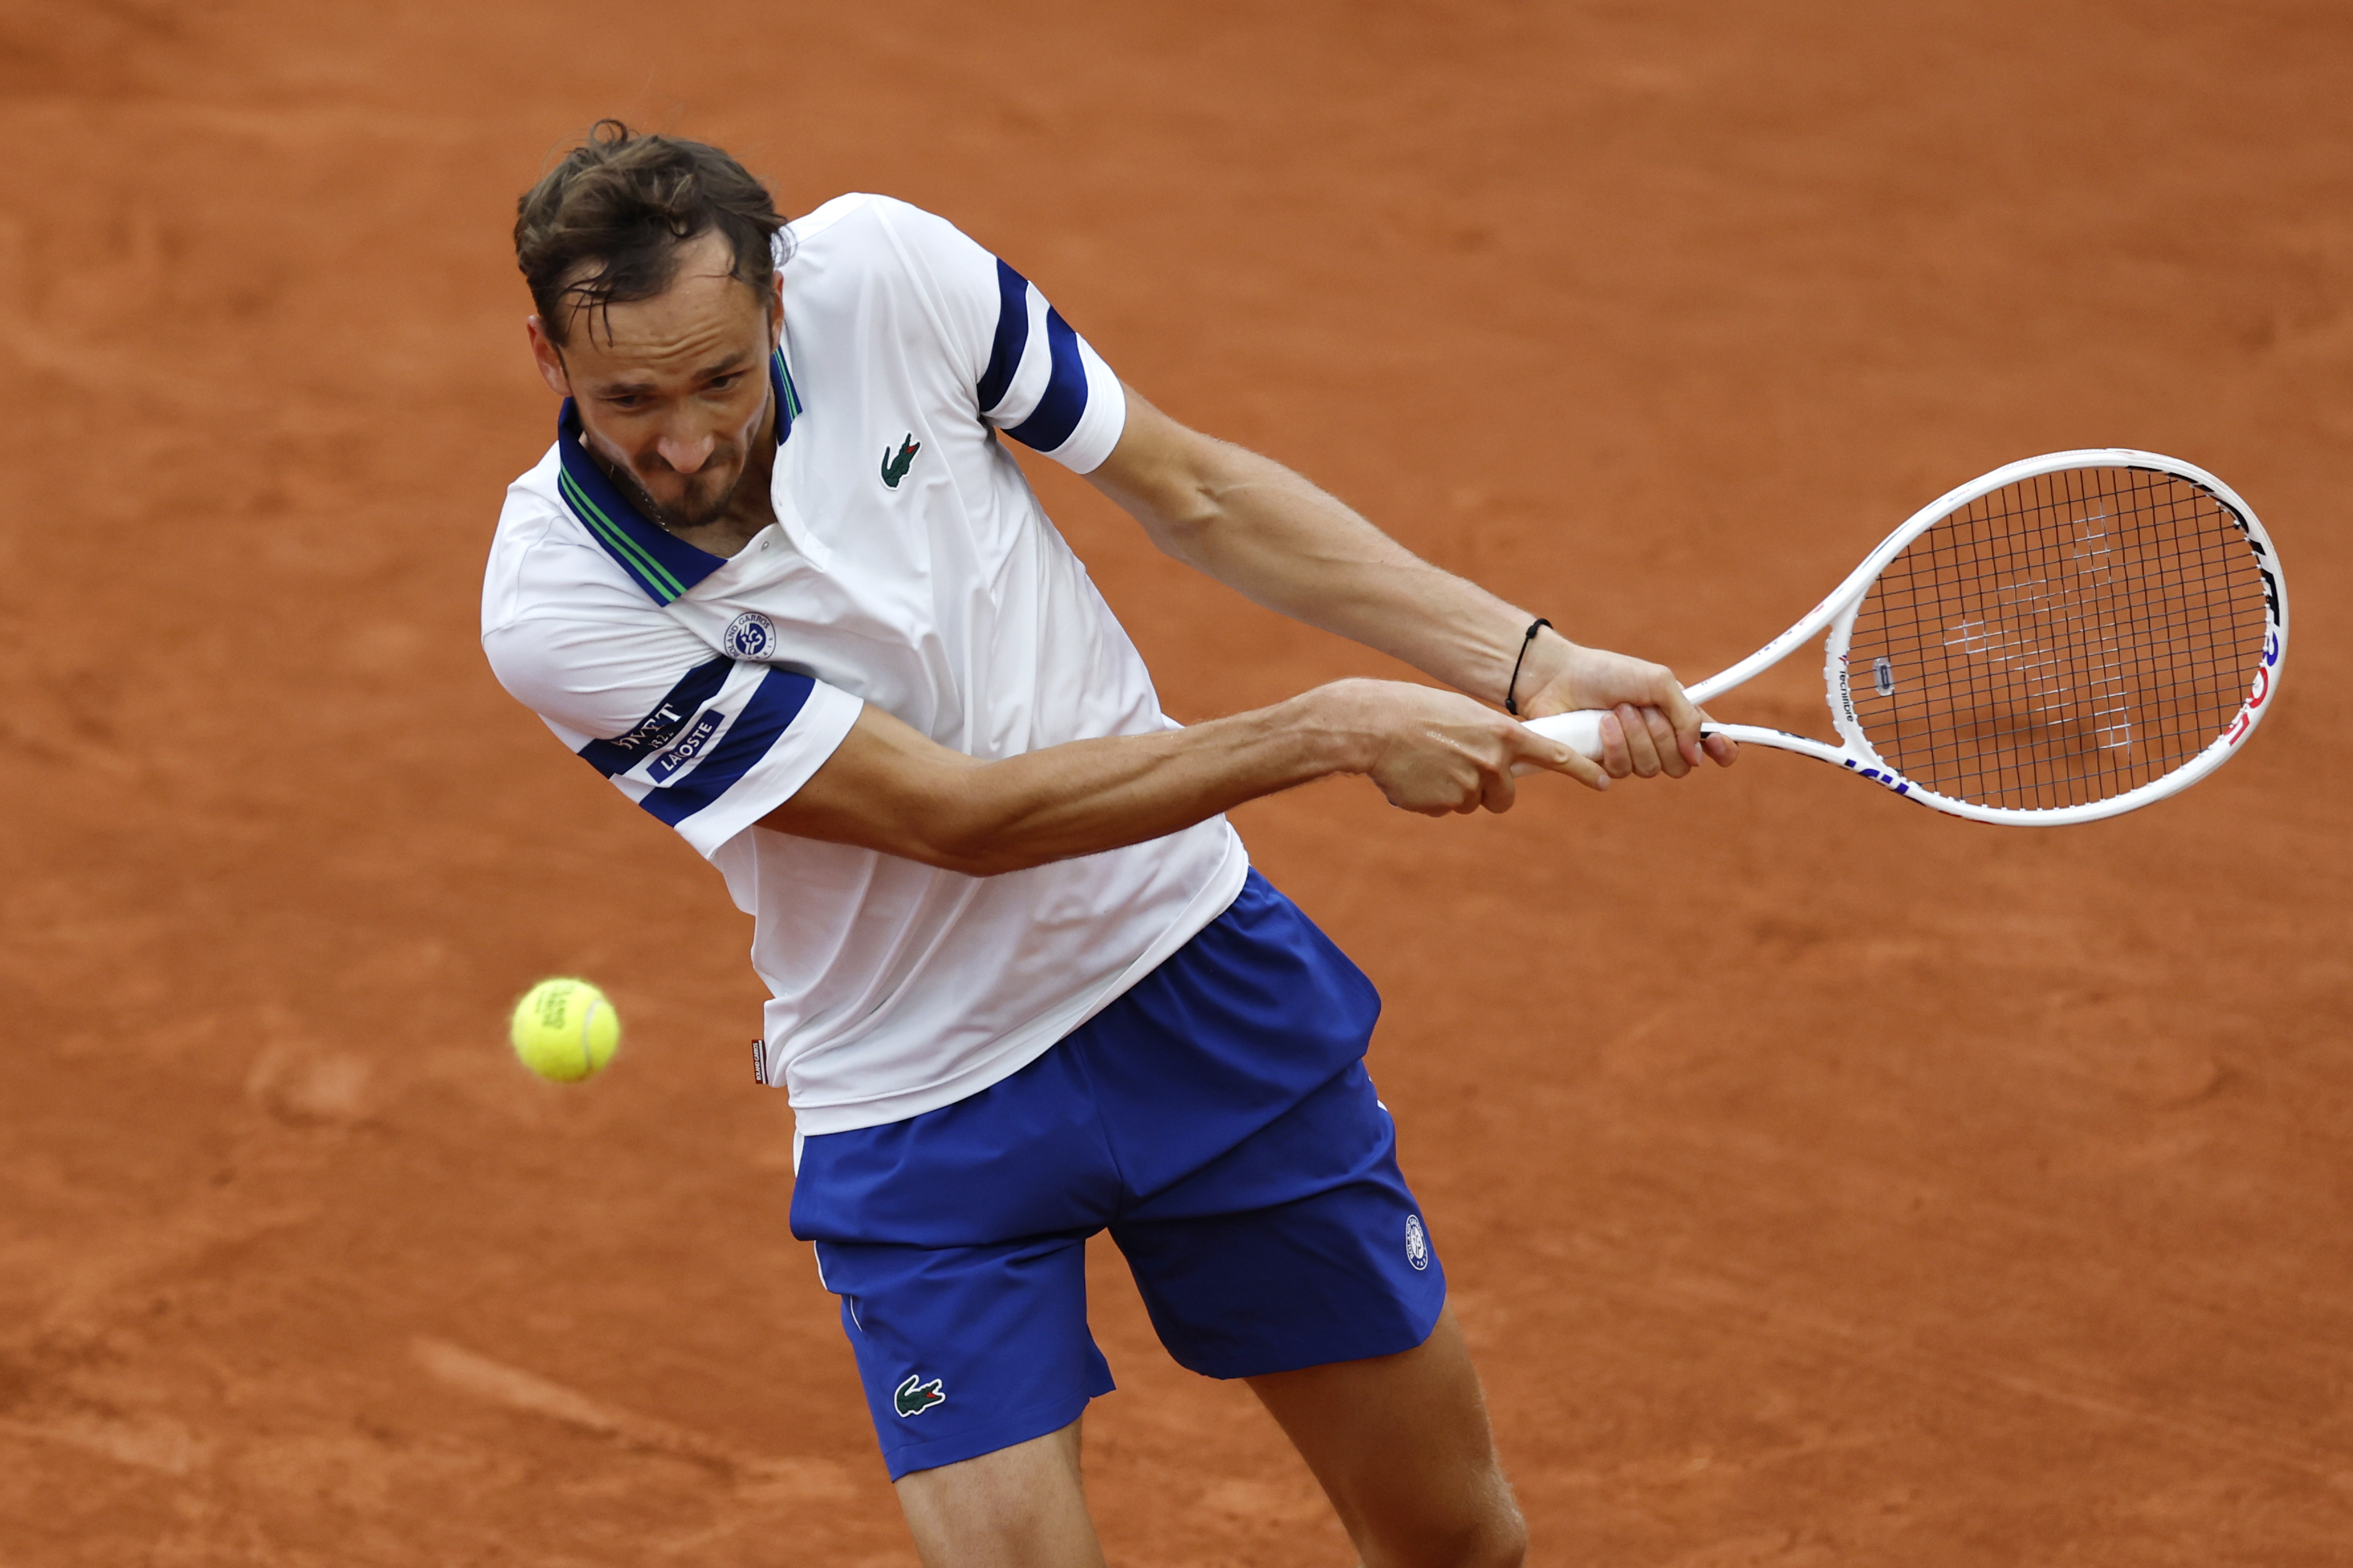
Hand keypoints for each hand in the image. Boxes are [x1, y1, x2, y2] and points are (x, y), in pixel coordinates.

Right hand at [1310, 678, 1604, 810]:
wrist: (1374, 725)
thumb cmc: (1416, 712)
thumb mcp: (1464, 715)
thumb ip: (1490, 739)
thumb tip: (1500, 767)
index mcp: (1502, 735)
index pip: (1554, 755)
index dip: (1582, 771)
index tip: (1605, 782)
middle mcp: (1492, 763)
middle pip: (1504, 797)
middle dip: (1487, 792)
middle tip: (1457, 769)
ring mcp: (1468, 787)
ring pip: (1470, 803)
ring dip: (1452, 791)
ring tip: (1425, 763)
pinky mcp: (1442, 805)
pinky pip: (1443, 809)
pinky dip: (1429, 798)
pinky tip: (1411, 775)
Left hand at [1512, 631, 1737, 778]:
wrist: (1558, 679)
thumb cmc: (1607, 673)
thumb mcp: (1657, 682)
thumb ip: (1686, 715)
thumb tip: (1698, 754)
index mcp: (1678, 716)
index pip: (1713, 744)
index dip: (1722, 750)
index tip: (1718, 746)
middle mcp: (1660, 739)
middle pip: (1682, 763)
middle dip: (1662, 735)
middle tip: (1642, 709)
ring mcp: (1633, 754)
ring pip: (1651, 768)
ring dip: (1635, 736)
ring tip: (1616, 711)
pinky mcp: (1605, 765)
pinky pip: (1622, 771)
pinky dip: (1613, 746)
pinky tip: (1601, 726)